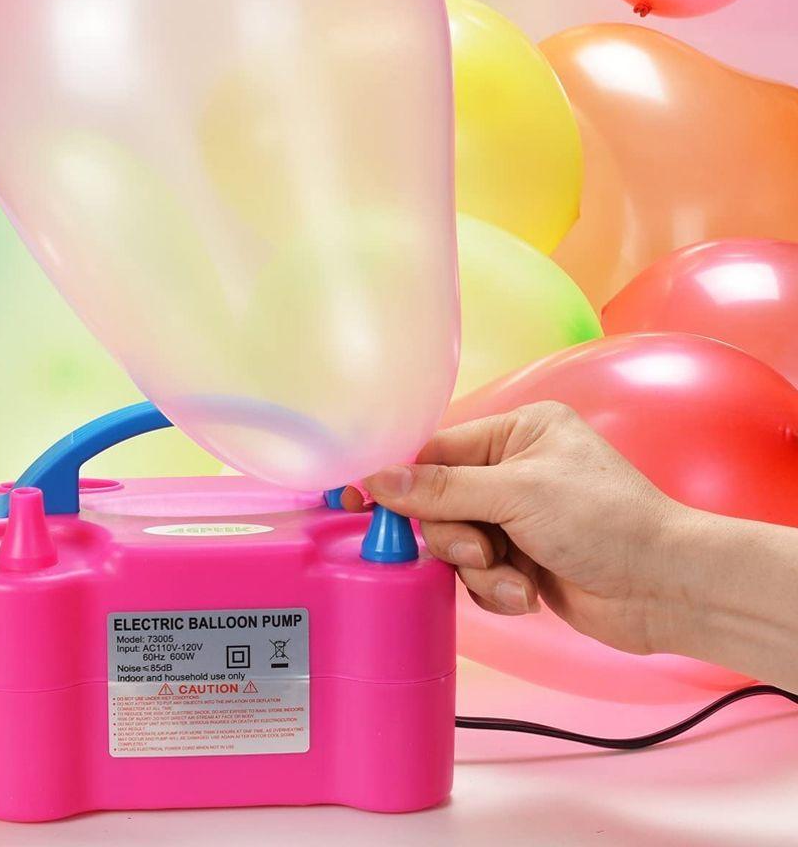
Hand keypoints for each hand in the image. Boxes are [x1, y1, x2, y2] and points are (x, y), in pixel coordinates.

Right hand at [358, 402, 681, 655]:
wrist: (666, 589)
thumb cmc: (602, 521)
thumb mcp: (517, 494)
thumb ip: (442, 489)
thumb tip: (376, 479)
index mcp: (518, 431)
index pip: (438, 451)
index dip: (401, 480)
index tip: (360, 501)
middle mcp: (514, 469)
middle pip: (440, 501)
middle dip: (457, 535)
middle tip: (483, 551)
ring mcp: (518, 517)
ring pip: (456, 543)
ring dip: (480, 568)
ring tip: (515, 580)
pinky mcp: (522, 560)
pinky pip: (479, 573)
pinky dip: (497, 588)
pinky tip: (527, 594)